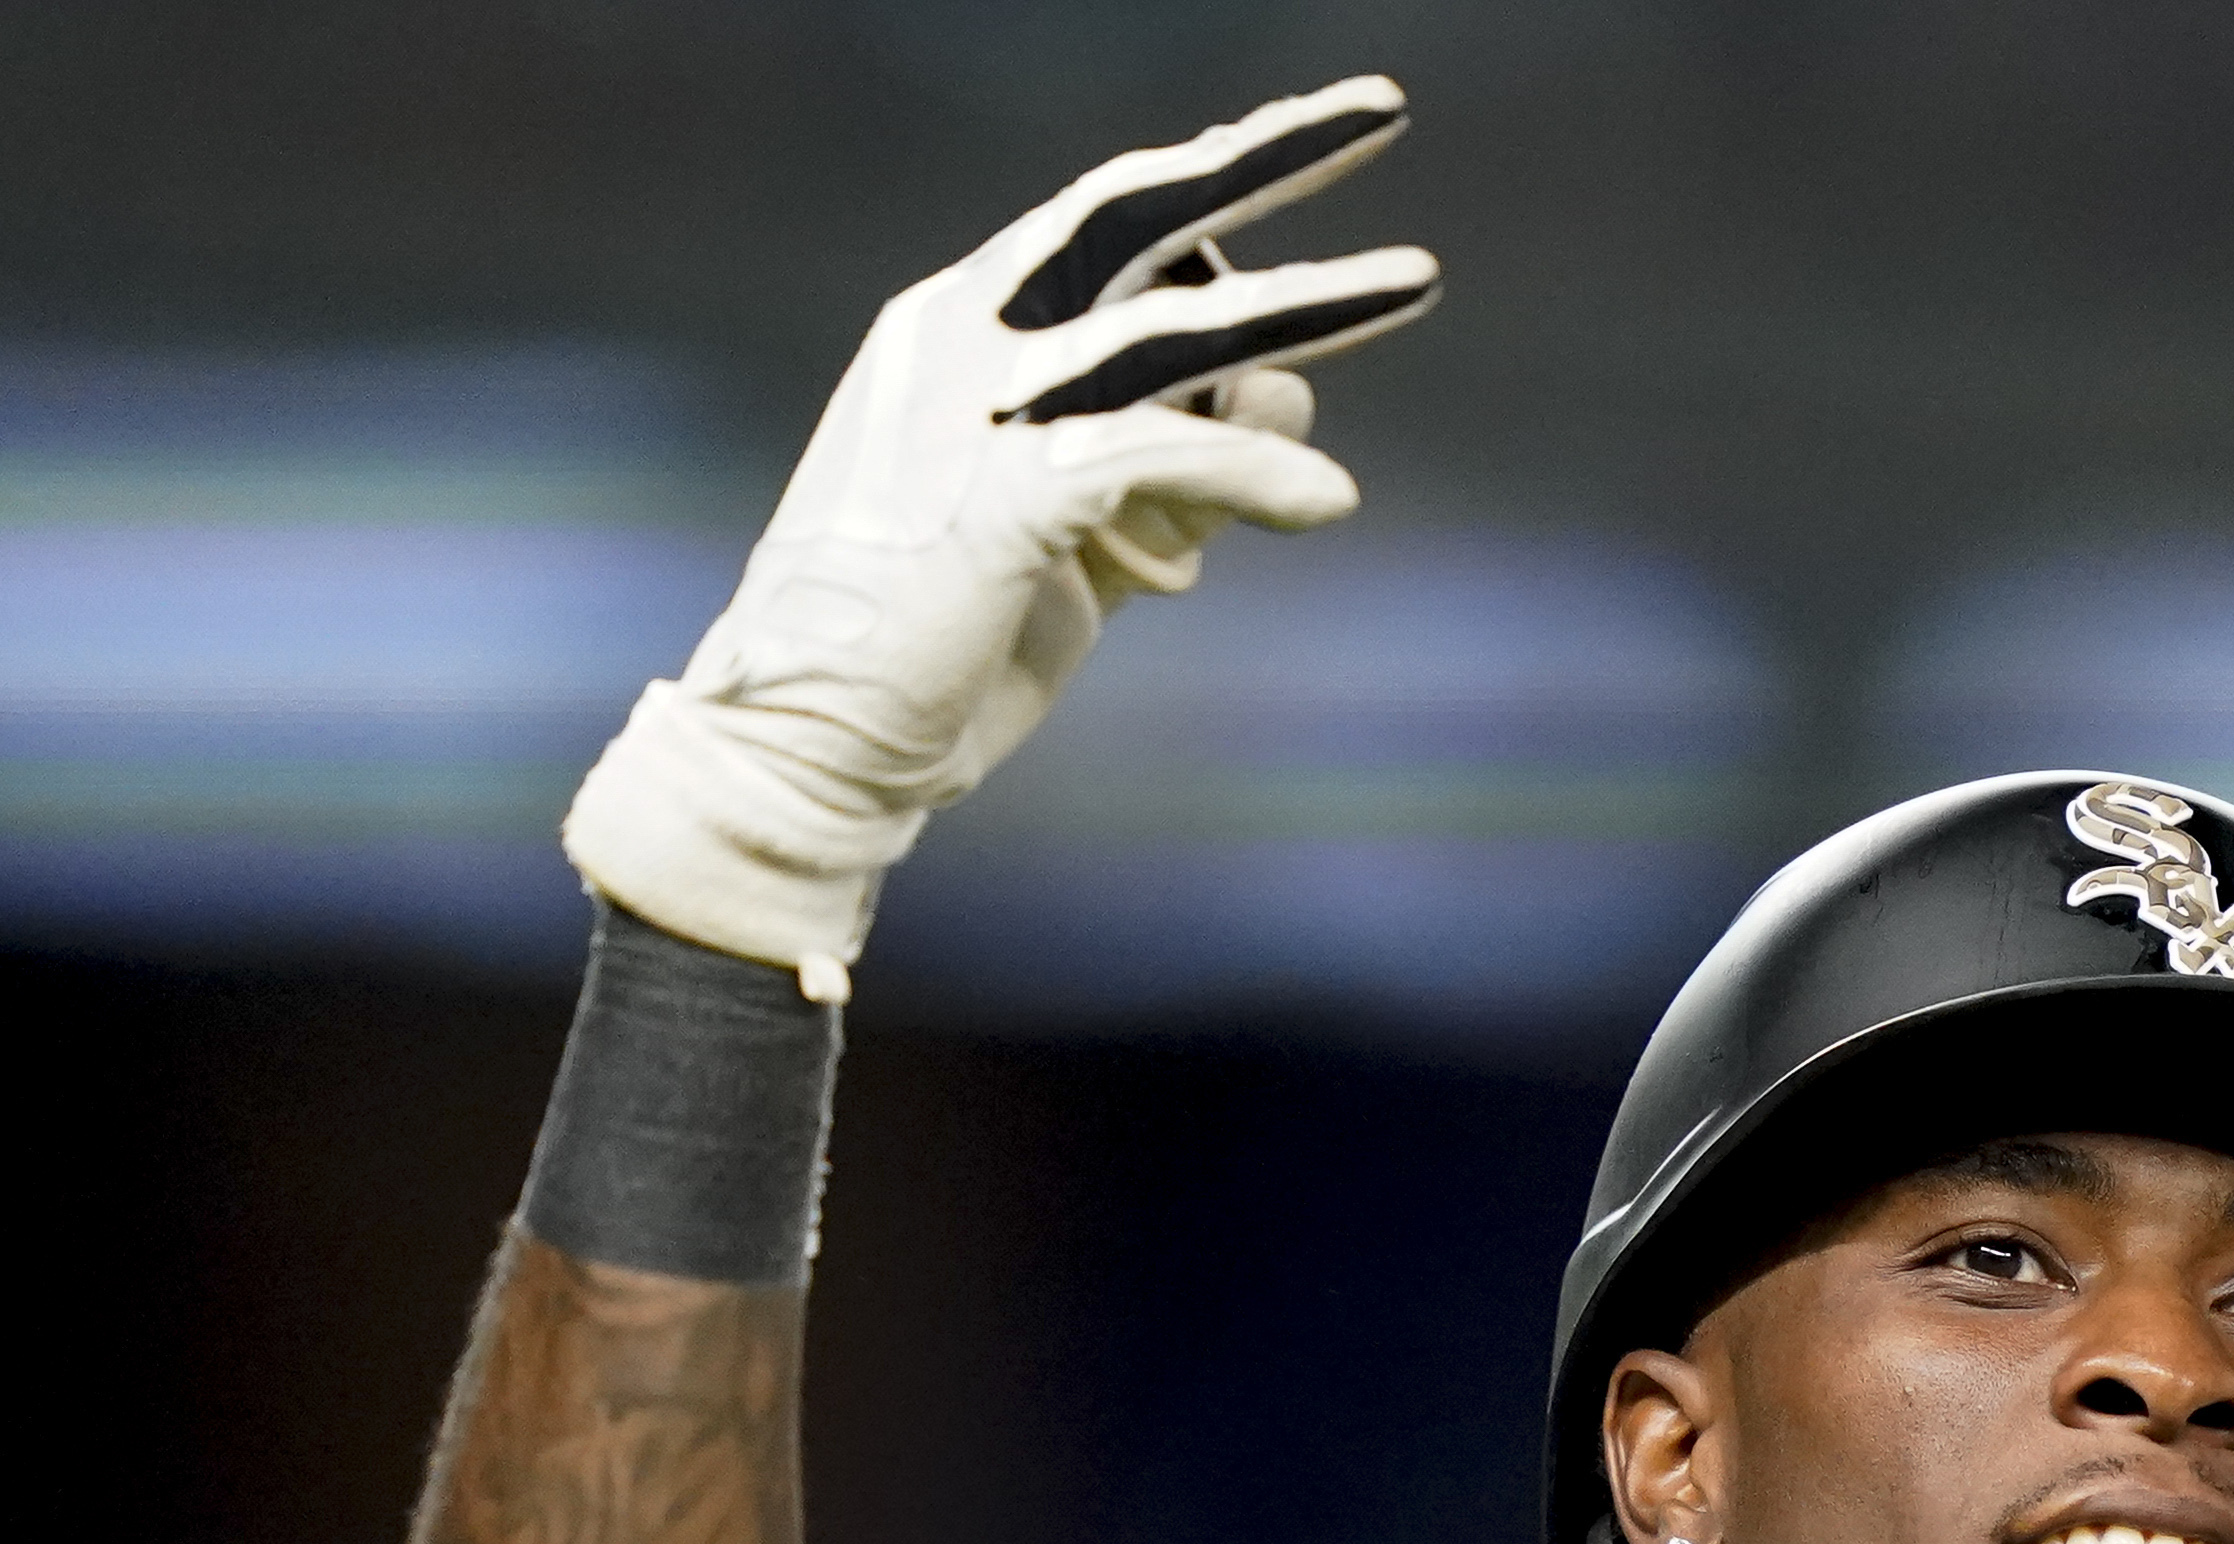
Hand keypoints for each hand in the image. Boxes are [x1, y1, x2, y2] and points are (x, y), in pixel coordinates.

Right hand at [562, 76, 1441, 994]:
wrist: (815, 744)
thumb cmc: (942, 642)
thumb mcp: (1070, 528)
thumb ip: (1166, 464)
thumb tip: (1291, 399)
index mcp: (954, 327)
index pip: (1097, 218)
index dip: (1206, 171)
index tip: (1294, 132)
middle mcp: (961, 342)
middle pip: (1138, 216)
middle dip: (1266, 156)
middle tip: (1380, 108)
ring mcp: (978, 414)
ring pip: (1176, 331)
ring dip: (1311, 303)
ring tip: (1418, 278)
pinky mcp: (1008, 497)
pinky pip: (1170, 457)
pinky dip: (1257, 475)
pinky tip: (1324, 501)